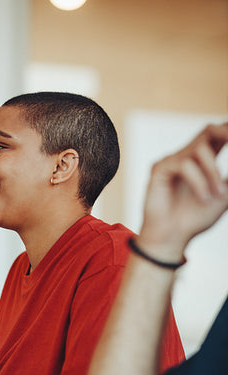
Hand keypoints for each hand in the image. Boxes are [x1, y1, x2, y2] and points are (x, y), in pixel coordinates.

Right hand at [140, 123, 227, 260]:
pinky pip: (184, 164)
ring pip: (200, 149)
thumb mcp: (225, 197)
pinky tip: (202, 198)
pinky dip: (199, 182)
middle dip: (226, 133)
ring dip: (213, 172)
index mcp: (204, 160)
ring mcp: (172, 160)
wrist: (172, 238)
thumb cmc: (195, 219)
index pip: (220, 135)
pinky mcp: (160, 169)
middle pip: (209, 130)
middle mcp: (188, 156)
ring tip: (218, 195)